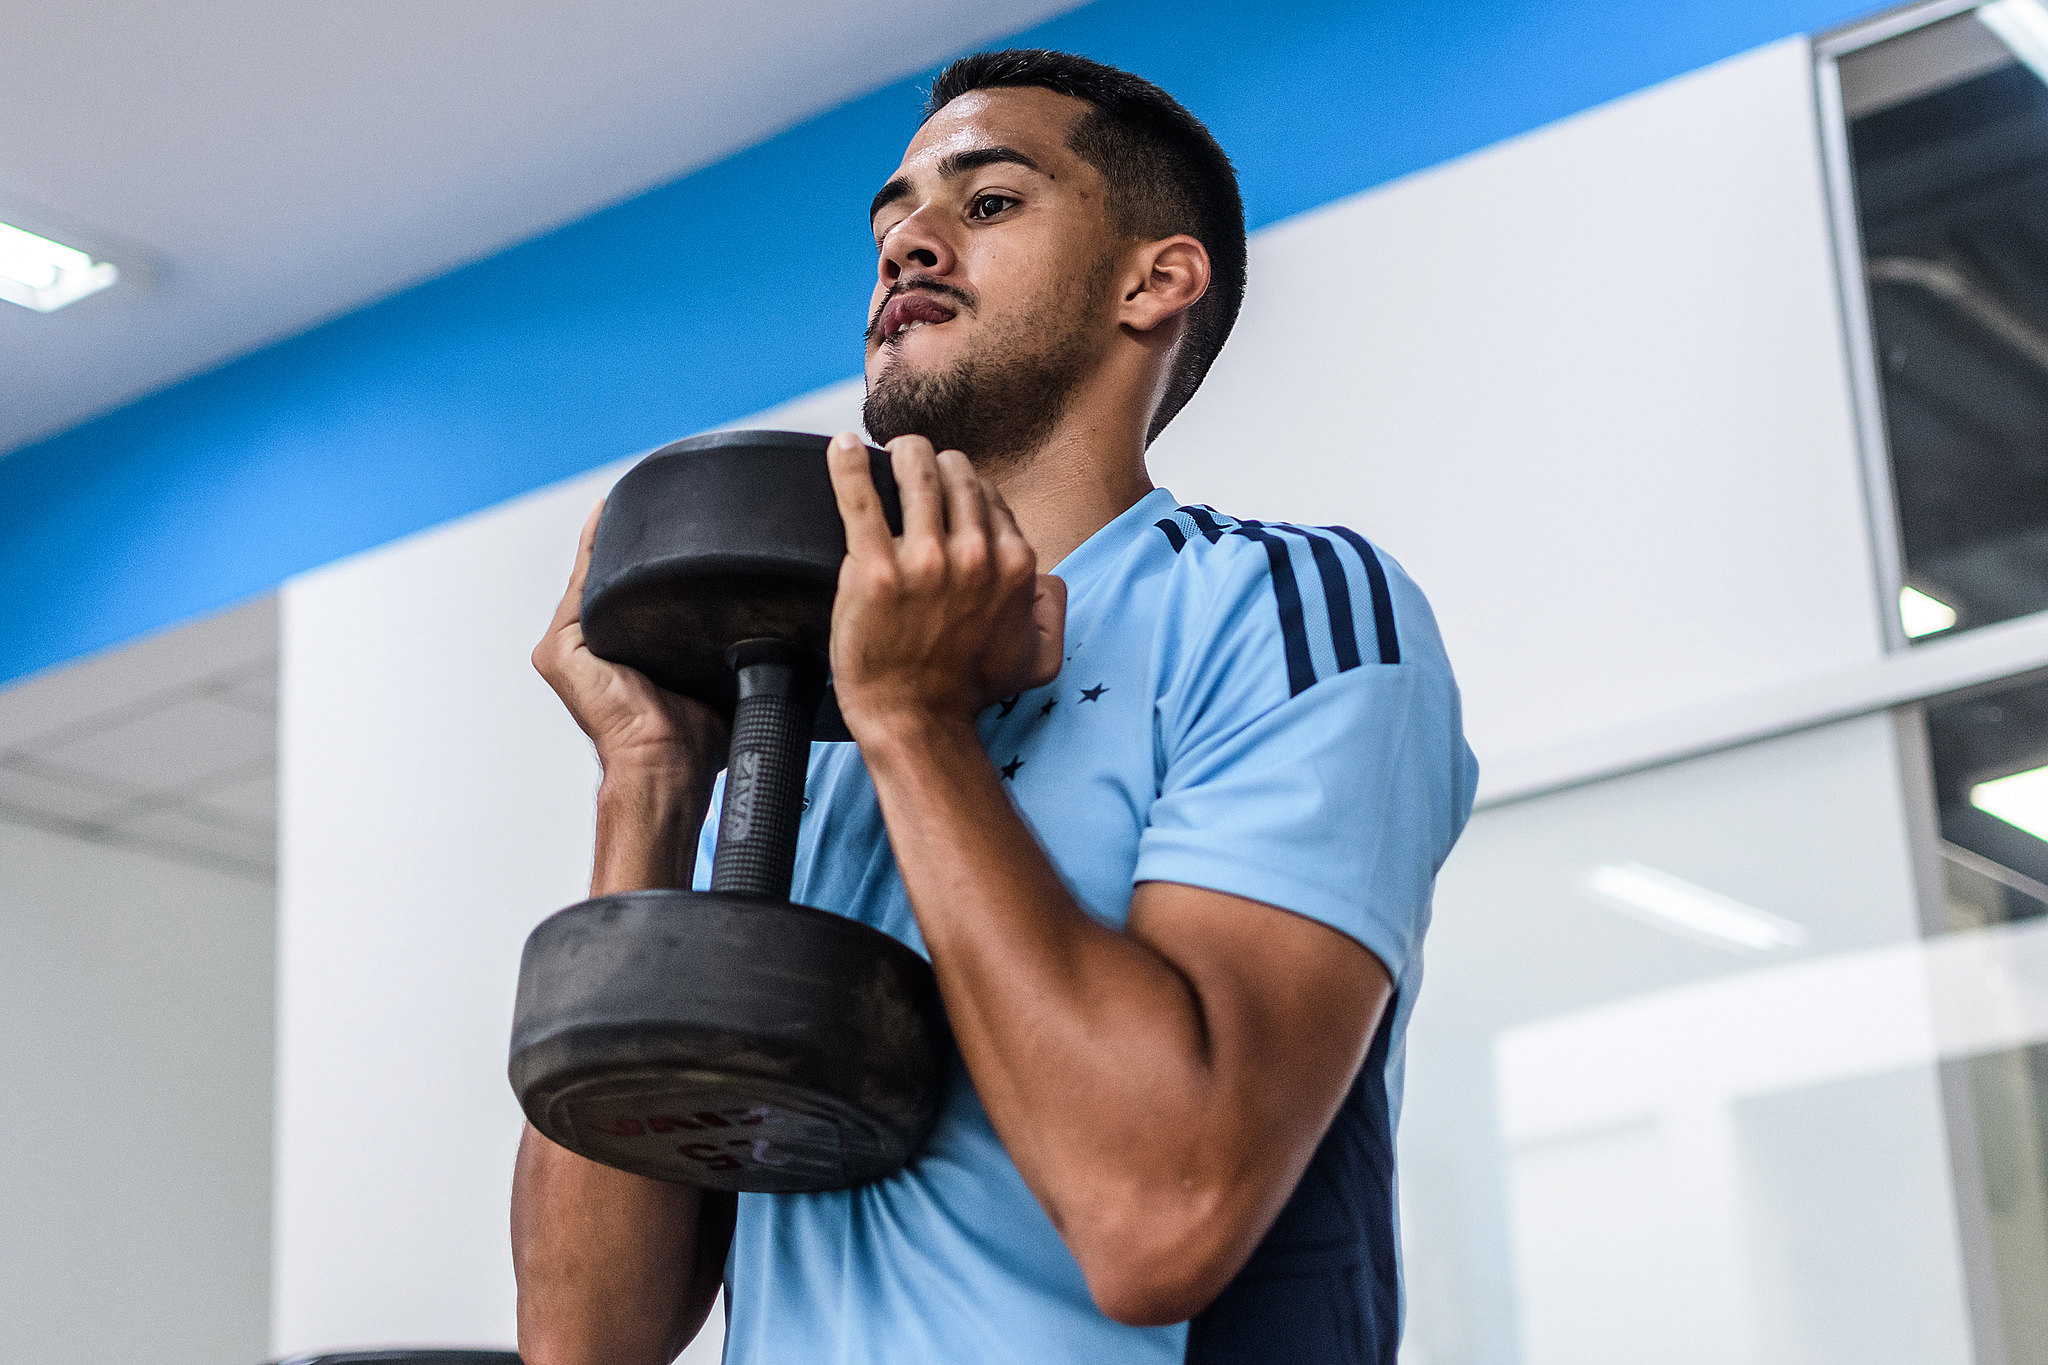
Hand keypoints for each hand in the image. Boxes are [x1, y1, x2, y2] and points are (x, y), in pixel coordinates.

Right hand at [533, 499, 729, 780]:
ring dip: (615, 538)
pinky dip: (593, 547)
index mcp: (623, 653)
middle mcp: (593, 648)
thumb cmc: (698, 737)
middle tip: (670, 495)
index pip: (637, 594)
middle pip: (615, 581)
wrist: (672, 766)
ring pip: (597, 576)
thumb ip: (732, 641)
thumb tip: (783, 614)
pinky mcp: (560, 649)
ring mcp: (571, 648)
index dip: (657, 559)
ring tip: (641, 496)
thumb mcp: (718, 673)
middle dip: (636, 543)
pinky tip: (608, 511)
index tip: (684, 518)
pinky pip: (582, 584)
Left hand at [825, 432, 1064, 737]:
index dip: (966, 491)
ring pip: (916, 474)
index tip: (947, 494)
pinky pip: (860, 498)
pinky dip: (849, 466)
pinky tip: (842, 449)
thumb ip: (1053, 610)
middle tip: (916, 465)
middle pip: (956, 477)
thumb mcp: (1039, 657)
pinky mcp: (874, 569)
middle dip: (937, 463)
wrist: (915, 720)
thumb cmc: (969, 691)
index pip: (989, 499)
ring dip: (903, 454)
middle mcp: (973, 556)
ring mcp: (923, 560)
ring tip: (888, 452)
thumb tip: (1044, 578)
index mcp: (1013, 566)